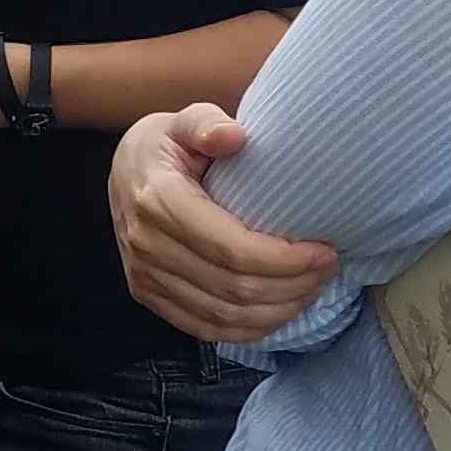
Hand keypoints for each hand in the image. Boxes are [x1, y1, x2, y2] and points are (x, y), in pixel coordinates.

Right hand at [109, 105, 338, 343]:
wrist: (124, 169)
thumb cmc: (164, 144)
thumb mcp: (183, 121)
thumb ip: (205, 122)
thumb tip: (232, 136)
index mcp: (158, 202)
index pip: (232, 249)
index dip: (286, 260)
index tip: (324, 250)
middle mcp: (146, 245)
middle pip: (232, 288)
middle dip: (291, 286)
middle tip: (326, 269)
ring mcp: (143, 275)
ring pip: (221, 316)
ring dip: (276, 311)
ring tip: (310, 289)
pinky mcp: (147, 294)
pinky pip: (202, 328)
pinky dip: (247, 329)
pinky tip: (277, 311)